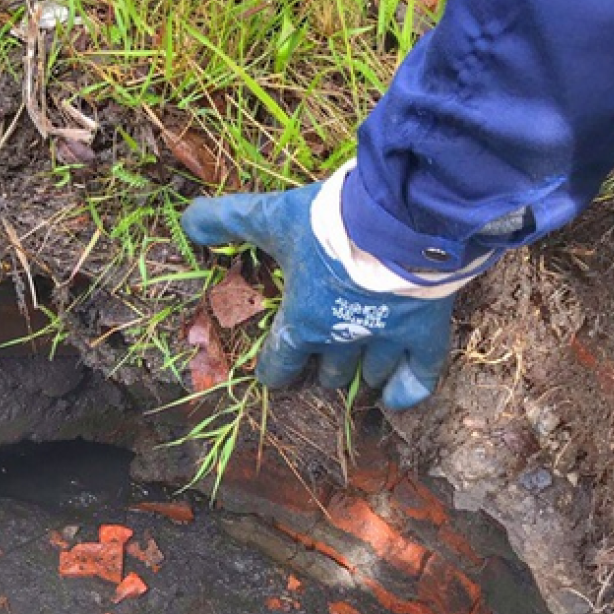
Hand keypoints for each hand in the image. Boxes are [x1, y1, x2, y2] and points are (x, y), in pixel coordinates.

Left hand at [181, 179, 462, 409]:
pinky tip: (395, 398)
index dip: (275, 369)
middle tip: (323, 359)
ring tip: (360, 372)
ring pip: (370, 373)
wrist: (401, 216)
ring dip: (362, 373)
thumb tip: (188, 222)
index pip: (281, 363)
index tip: (273, 371)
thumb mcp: (273, 216)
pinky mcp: (425, 332)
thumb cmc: (332, 221)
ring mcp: (386, 340)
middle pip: (328, 370)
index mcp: (303, 322)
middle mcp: (342, 341)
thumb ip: (230, 220)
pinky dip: (407, 390)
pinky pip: (419, 375)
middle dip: (324, 366)